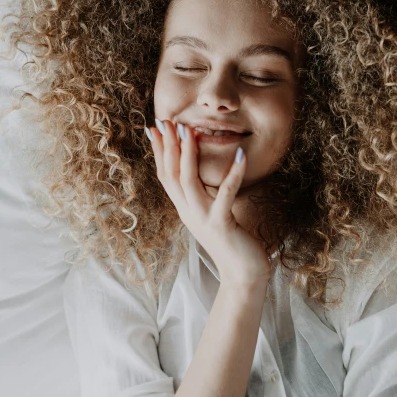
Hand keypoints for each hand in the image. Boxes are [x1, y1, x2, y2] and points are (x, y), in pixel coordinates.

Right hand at [147, 119, 271, 285]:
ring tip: (190, 129)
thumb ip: (204, 196)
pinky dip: (232, 173)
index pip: (165, 175)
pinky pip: (225, 194)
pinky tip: (240, 154)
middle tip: (165, 121)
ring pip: (188, 181)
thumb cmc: (231, 242)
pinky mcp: (221, 225)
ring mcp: (202, 218)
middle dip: (168, 146)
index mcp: (185, 208)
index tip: (154, 128)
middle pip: (171, 175)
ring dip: (188, 153)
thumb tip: (200, 175)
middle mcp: (188, 212)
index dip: (159, 151)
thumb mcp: (212, 214)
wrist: (242, 275)